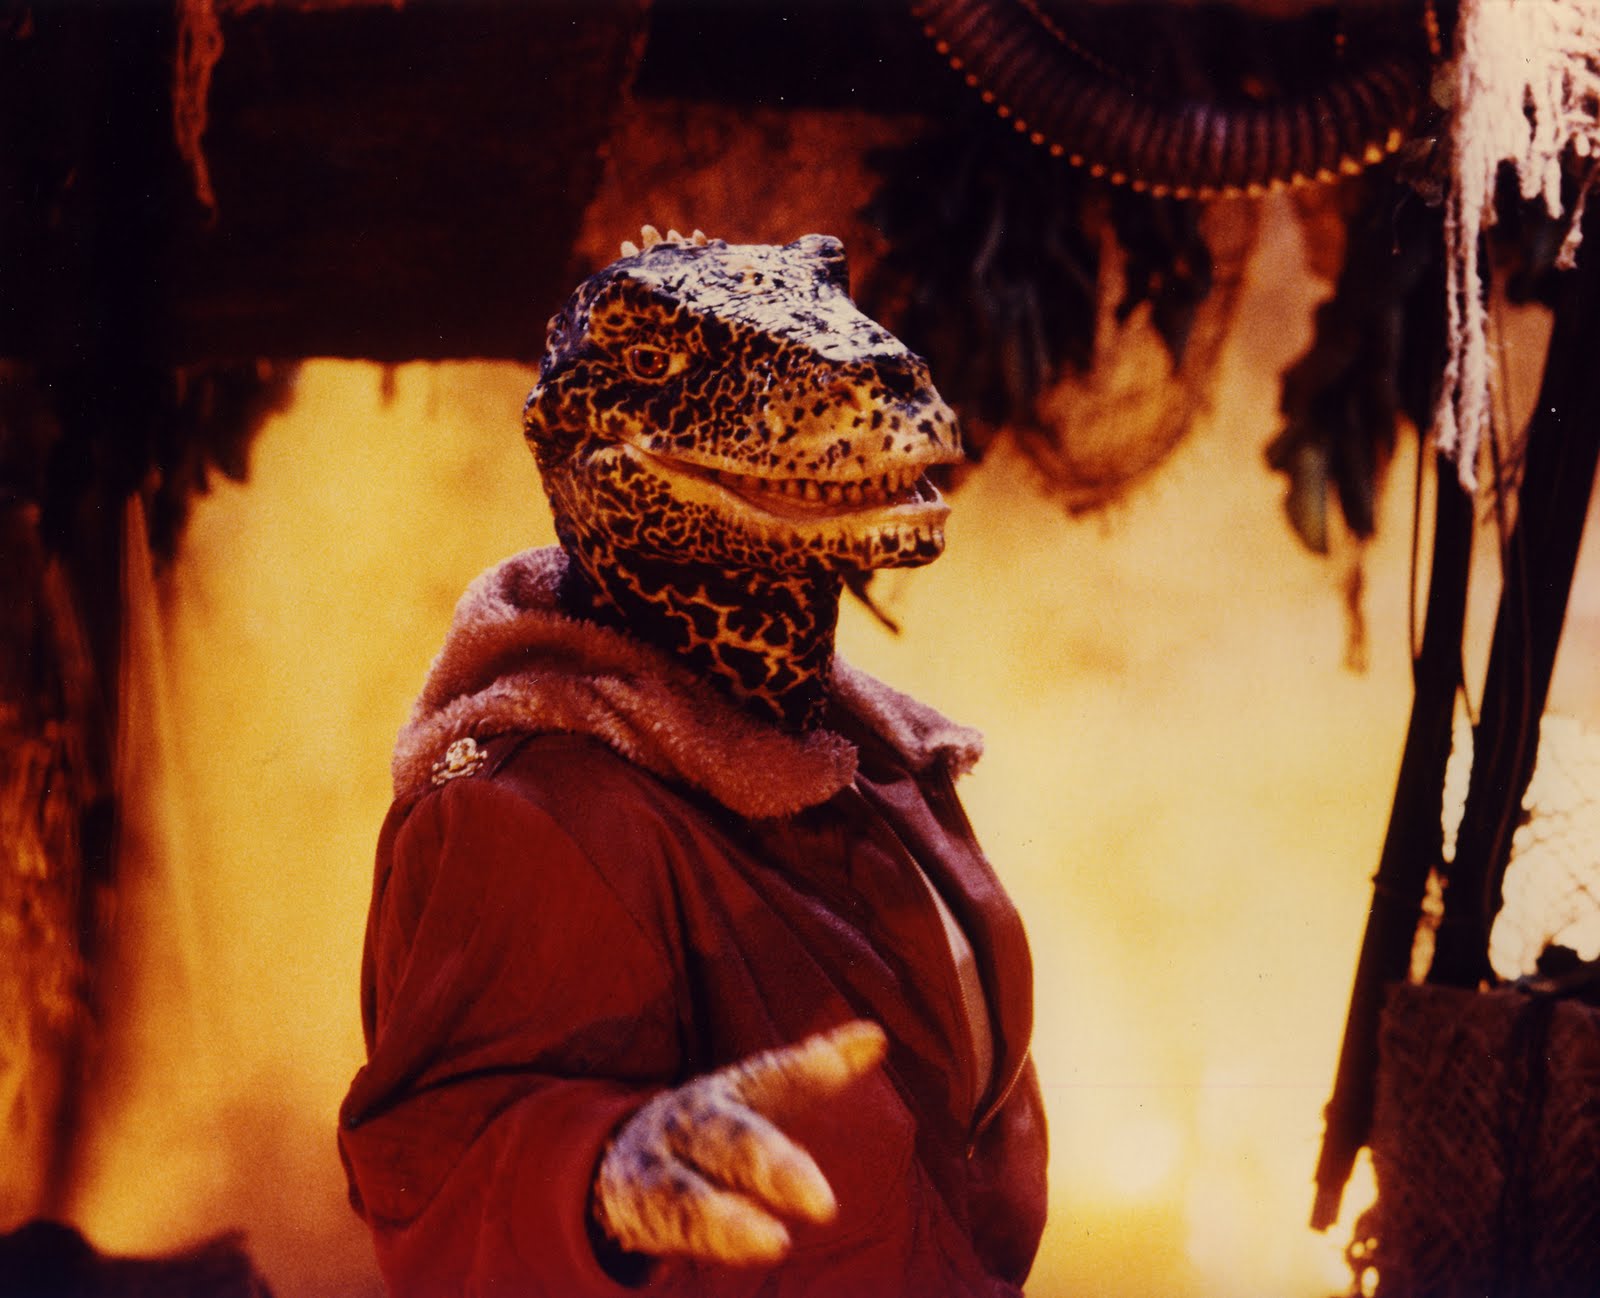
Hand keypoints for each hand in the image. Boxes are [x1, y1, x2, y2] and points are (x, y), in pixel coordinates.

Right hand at [591, 1020, 888, 1265]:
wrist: (617, 1155)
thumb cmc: (710, 1126)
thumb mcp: (757, 1096)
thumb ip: (812, 1072)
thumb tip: (878, 1037)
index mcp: (725, 1092)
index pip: (776, 1078)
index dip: (821, 1066)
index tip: (874, 1044)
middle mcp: (691, 1123)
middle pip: (731, 1141)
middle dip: (773, 1168)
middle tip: (823, 1204)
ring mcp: (659, 1167)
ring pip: (689, 1195)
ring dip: (728, 1222)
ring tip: (776, 1243)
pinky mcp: (643, 1210)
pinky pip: (676, 1225)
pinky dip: (712, 1237)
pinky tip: (756, 1247)